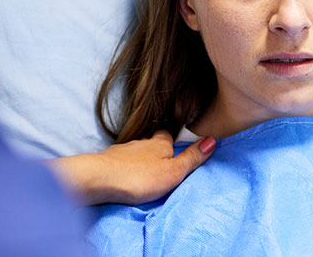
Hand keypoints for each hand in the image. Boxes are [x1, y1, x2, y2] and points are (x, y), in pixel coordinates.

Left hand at [48, 130, 215, 205]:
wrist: (99, 179)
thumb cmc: (139, 177)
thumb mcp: (173, 172)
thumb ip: (192, 158)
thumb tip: (213, 139)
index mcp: (159, 142)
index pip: (168, 134)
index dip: (172, 138)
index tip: (176, 143)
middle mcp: (141, 142)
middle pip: (151, 141)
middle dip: (155, 148)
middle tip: (161, 159)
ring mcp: (122, 150)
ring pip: (135, 150)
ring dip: (139, 157)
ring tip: (143, 169)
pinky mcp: (107, 160)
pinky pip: (120, 160)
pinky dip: (124, 165)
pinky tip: (125, 174)